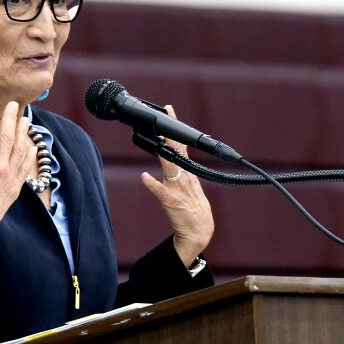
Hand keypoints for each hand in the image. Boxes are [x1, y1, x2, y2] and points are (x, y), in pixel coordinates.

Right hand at [0, 95, 33, 261]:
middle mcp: (0, 166)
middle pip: (8, 135)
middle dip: (11, 117)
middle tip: (14, 104)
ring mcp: (11, 175)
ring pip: (21, 148)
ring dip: (23, 132)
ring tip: (25, 119)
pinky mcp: (17, 185)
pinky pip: (27, 166)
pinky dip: (30, 154)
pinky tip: (32, 146)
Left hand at [140, 105, 214, 267]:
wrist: (199, 233)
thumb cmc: (194, 211)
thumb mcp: (190, 187)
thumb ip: (180, 173)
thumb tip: (170, 161)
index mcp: (187, 173)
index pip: (181, 145)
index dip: (174, 128)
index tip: (169, 111)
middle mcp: (184, 178)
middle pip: (177, 151)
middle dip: (171, 133)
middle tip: (166, 115)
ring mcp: (178, 189)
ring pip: (170, 168)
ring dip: (164, 155)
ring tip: (158, 143)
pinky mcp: (171, 202)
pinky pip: (160, 191)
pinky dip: (153, 184)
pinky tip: (144, 177)